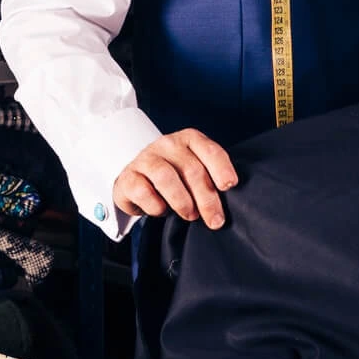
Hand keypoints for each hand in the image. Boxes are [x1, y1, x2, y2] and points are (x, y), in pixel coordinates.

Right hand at [112, 129, 238, 228]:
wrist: (137, 179)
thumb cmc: (174, 176)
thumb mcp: (194, 170)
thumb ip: (209, 178)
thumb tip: (229, 201)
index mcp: (189, 139)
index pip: (209, 150)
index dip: (222, 168)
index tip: (229, 186)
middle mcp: (167, 144)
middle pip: (191, 169)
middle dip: (207, 198)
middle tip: (215, 220)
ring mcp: (146, 159)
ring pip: (166, 177)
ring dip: (182, 201)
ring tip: (190, 215)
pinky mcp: (128, 177)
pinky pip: (143, 191)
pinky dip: (156, 206)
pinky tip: (162, 211)